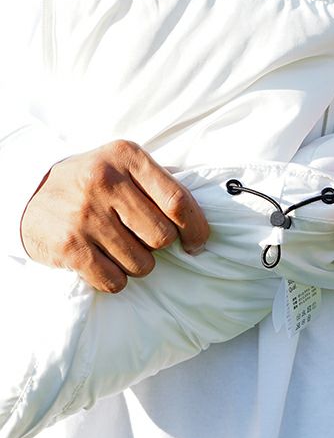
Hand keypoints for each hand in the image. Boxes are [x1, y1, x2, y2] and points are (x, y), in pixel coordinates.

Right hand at [21, 140, 208, 292]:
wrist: (30, 194)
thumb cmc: (90, 182)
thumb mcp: (121, 165)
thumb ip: (158, 186)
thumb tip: (198, 227)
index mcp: (127, 156)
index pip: (178, 201)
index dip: (196, 229)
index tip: (196, 242)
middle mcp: (105, 181)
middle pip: (162, 237)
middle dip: (159, 247)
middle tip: (141, 239)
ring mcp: (85, 214)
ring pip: (141, 263)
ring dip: (136, 265)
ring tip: (118, 248)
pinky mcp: (69, 245)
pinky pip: (114, 281)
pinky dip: (115, 280)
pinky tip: (103, 262)